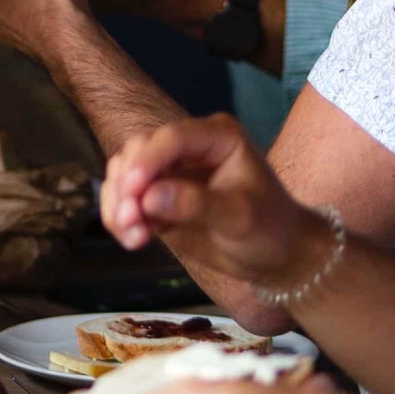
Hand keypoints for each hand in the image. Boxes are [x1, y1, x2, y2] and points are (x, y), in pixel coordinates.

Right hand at [100, 114, 323, 286]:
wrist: (276, 256)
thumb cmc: (270, 229)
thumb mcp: (240, 217)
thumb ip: (196, 204)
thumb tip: (148, 198)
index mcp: (216, 137)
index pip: (172, 138)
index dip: (147, 161)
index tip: (132, 192)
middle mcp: (187, 146)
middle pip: (139, 150)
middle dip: (127, 184)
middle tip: (130, 221)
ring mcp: (169, 170)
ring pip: (124, 171)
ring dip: (118, 202)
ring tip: (133, 237)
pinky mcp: (156, 196)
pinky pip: (123, 198)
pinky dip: (119, 217)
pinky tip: (133, 240)